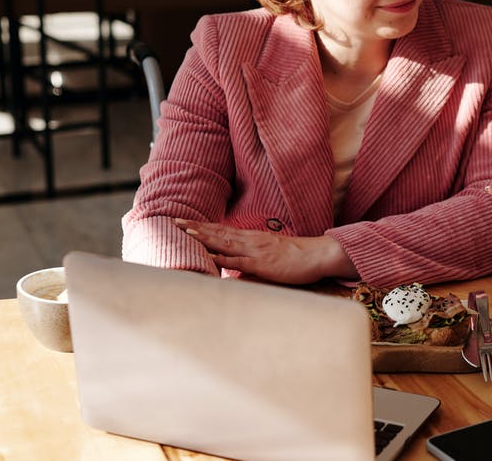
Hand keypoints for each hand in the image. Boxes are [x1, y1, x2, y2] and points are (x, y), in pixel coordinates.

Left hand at [174, 218, 357, 283]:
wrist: (316, 255)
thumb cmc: (295, 257)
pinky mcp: (262, 264)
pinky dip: (223, 258)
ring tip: (186, 231)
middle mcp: (250, 241)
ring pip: (225, 242)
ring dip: (205, 236)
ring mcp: (255, 251)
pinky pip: (239, 261)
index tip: (184, 221)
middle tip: (175, 220)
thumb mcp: (269, 256)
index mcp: (251, 238)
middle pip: (218, 232)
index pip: (222, 230)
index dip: (202, 226)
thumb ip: (250, 261)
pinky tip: (210, 256)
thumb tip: (233, 272)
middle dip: (196, 227)